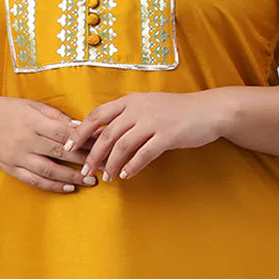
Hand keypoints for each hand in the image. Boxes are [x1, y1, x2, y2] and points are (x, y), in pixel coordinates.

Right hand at [0, 97, 93, 192]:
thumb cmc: (8, 110)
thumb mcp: (31, 105)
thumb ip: (56, 116)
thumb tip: (81, 126)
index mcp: (32, 121)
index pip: (64, 132)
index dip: (85, 140)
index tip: (102, 144)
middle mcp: (25, 140)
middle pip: (60, 153)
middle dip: (85, 160)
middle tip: (104, 165)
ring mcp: (17, 157)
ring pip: (49, 171)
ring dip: (72, 177)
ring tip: (91, 181)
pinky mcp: (12, 169)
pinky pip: (35, 181)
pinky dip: (53, 186)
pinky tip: (69, 188)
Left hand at [63, 91, 226, 181]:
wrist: (209, 110)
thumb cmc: (176, 111)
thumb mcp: (148, 107)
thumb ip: (125, 117)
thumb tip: (99, 132)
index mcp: (130, 100)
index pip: (97, 114)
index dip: (81, 131)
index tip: (69, 146)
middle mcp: (139, 108)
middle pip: (106, 133)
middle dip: (93, 154)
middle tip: (85, 169)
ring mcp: (153, 121)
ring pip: (122, 145)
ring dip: (111, 164)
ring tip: (106, 177)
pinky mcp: (167, 135)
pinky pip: (144, 154)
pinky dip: (132, 166)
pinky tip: (126, 175)